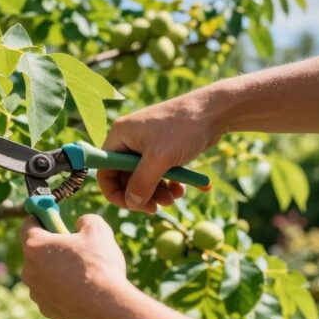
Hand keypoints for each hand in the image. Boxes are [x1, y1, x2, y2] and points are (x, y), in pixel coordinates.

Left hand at [20, 214, 129, 318]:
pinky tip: (82, 291)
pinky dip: (62, 290)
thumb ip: (85, 220)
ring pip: (44, 274)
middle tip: (74, 248)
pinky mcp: (45, 309)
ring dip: (57, 270)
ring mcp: (35, 291)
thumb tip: (80, 224)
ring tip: (82, 273)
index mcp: (35, 246)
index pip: (28, 225)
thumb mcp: (97, 230)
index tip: (54, 219)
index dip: (42, 219)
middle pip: (36, 251)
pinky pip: (51, 293)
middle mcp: (28, 269)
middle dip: (53, 247)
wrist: (106, 307)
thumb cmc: (99, 266)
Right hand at [98, 92, 221, 212]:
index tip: (133, 205)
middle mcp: (129, 141)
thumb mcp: (160, 159)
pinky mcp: (163, 150)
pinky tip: (182, 188)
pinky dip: (168, 184)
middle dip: (141, 195)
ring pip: (143, 179)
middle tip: (156, 207)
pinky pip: (159, 174)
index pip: (104, 170)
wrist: (214, 112)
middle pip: (124, 178)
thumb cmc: (183, 128)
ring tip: (174, 197)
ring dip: (157, 193)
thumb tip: (132, 204)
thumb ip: (142, 183)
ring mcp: (147, 146)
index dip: (115, 192)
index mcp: (120, 137)